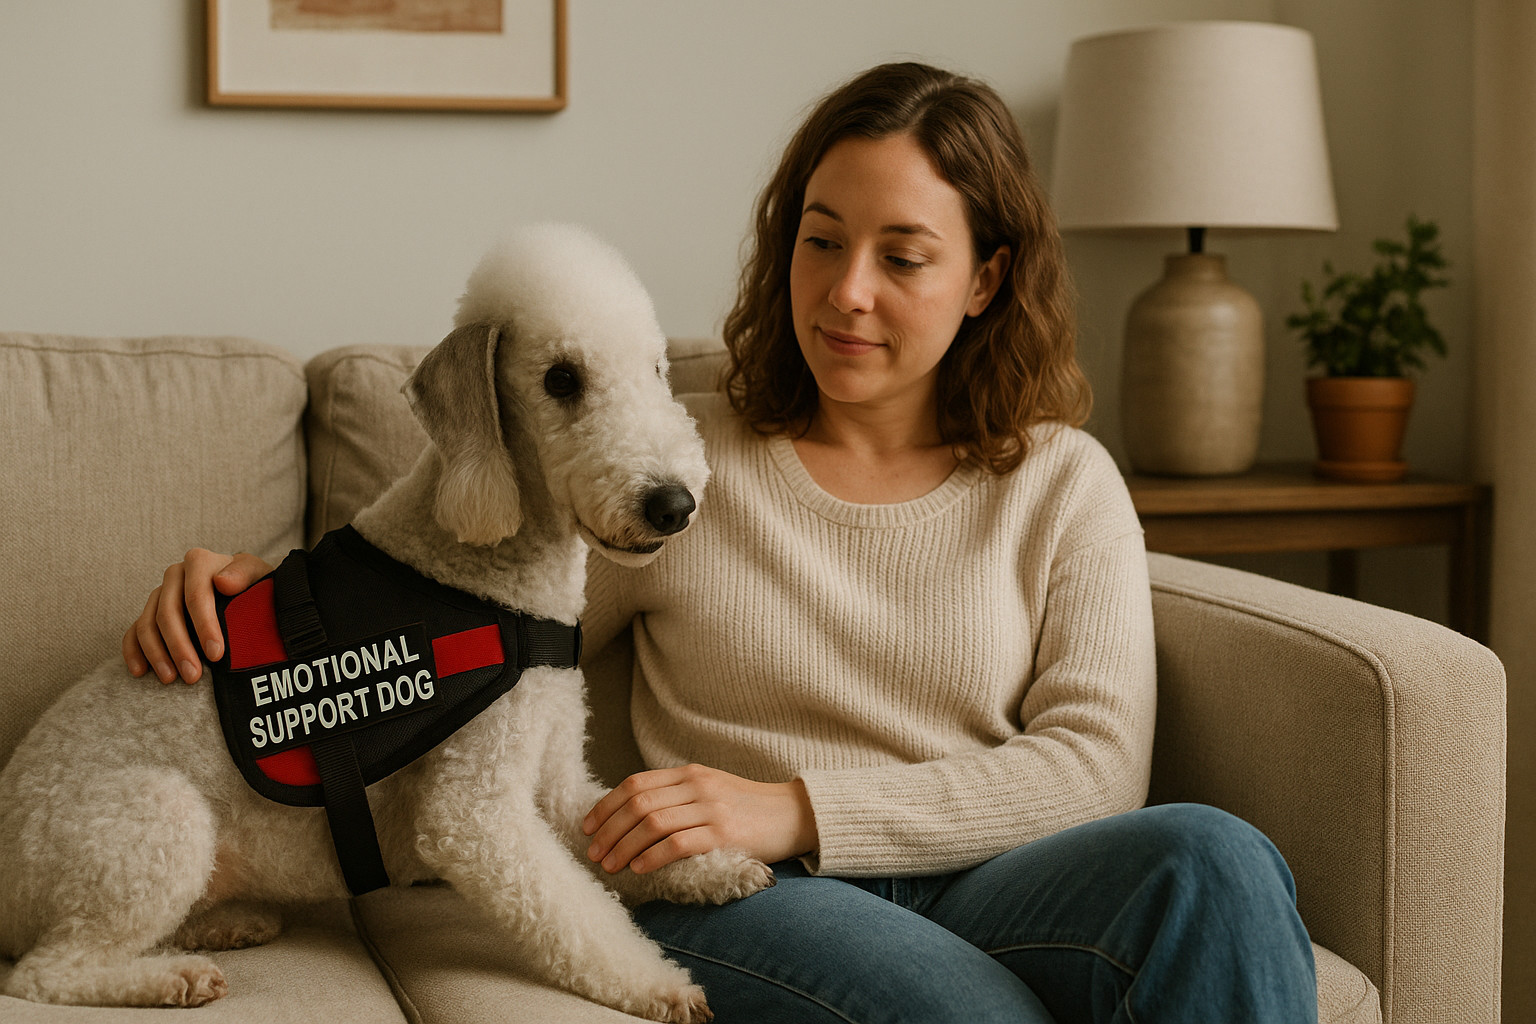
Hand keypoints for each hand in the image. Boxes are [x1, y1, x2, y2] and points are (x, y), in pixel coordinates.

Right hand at [121, 549, 273, 683]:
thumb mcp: (257, 574)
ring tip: (171, 679)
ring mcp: (159, 594)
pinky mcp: (149, 612)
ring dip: (157, 654)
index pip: (195, 596)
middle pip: (168, 613)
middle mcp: (174, 575)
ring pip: (147, 624)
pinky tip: (140, 671)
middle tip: (193, 675)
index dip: (204, 626)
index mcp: (198, 562)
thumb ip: (243, 574)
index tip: (216, 654)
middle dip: (179, 647)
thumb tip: (222, 582)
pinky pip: (134, 632)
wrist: (244, 590)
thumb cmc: (252, 584)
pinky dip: (133, 652)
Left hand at [583, 763, 817, 874]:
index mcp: (689, 773)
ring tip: (610, 866)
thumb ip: (676, 796)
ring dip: (624, 846)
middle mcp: (697, 786)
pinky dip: (653, 856)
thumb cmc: (747, 809)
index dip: (606, 806)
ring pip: (653, 823)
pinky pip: (679, 844)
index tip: (587, 827)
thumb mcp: (710, 790)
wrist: (794, 815)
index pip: (635, 783)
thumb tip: (630, 818)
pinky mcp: (725, 835)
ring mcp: (711, 809)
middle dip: (609, 830)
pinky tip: (639, 869)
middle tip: (593, 853)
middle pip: (638, 803)